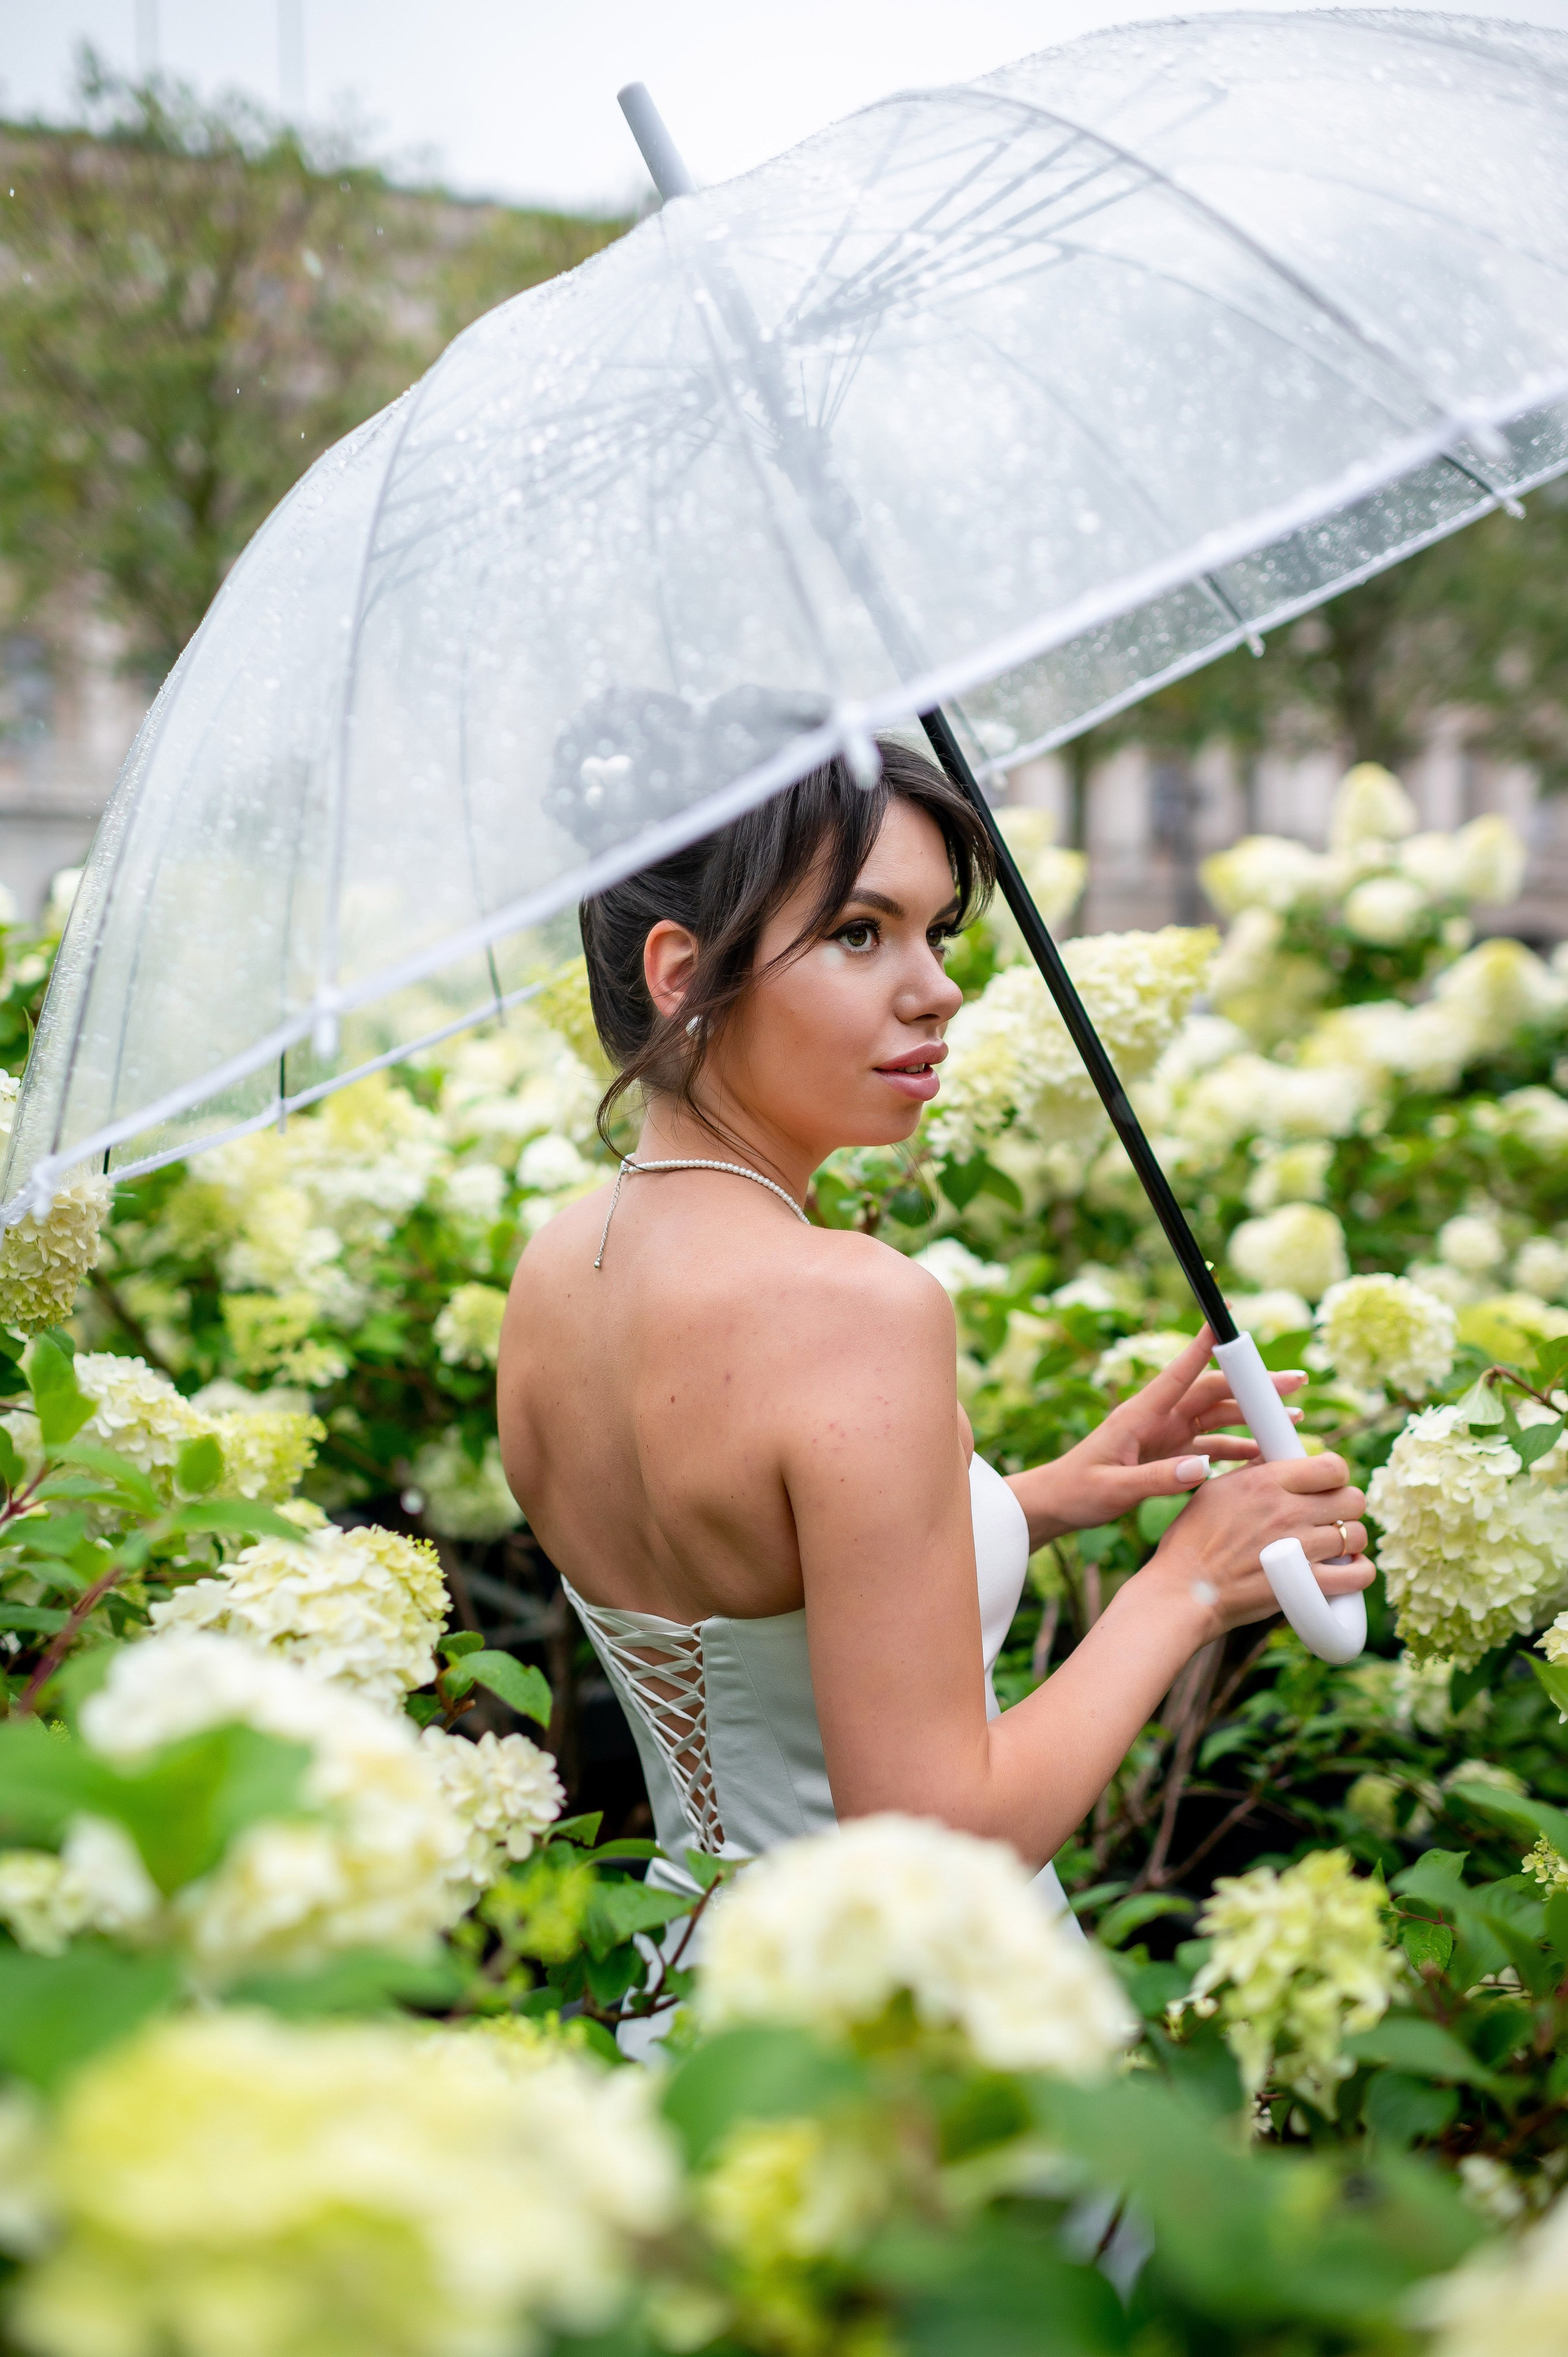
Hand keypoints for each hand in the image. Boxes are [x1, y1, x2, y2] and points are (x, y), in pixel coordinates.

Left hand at [1011, 1327, 1305, 1545]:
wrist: (1057, 1505)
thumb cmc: (1077, 1492)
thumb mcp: (1114, 1489)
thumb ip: (1157, 1480)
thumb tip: (1203, 1468)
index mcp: (1141, 1413)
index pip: (1181, 1371)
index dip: (1205, 1342)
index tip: (1226, 1312)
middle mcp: (1158, 1417)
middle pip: (1214, 1392)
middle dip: (1255, 1385)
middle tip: (1296, 1381)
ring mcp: (1167, 1434)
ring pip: (1219, 1418)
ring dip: (1253, 1416)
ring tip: (1293, 1417)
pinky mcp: (1171, 1454)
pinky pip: (1212, 1446)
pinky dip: (1239, 1448)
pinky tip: (1265, 1454)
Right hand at [1140, 1450, 1372, 1641]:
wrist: (1183, 1590)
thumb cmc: (1191, 1541)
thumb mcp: (1215, 1491)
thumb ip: (1251, 1471)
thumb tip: (1274, 1456)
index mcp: (1267, 1482)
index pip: (1331, 1466)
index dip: (1336, 1474)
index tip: (1327, 1484)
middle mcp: (1288, 1510)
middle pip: (1353, 1498)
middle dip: (1347, 1505)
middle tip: (1332, 1516)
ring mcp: (1300, 1548)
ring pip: (1358, 1534)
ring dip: (1352, 1539)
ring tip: (1337, 1545)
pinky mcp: (1306, 1584)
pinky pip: (1357, 1575)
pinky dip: (1360, 1572)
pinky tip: (1349, 1568)